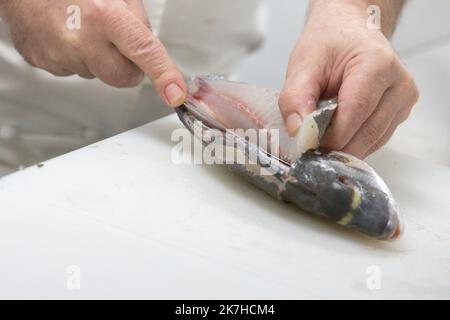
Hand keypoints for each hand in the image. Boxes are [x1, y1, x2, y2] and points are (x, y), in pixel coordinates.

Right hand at [0, 0, 185, 106]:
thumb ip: (137, 23)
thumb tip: (148, 51)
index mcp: (105, 16)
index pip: (144, 52)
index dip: (164, 75)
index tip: (175, 94)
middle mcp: (81, 38)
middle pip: (122, 78)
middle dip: (128, 67)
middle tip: (118, 43)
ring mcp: (59, 54)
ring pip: (96, 74)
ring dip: (98, 58)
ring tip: (84, 28)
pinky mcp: (43, 62)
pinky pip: (73, 71)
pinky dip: (76, 58)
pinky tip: (67, 34)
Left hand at [279, 0, 418, 157]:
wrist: (349, 32)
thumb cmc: (329, 44)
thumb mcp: (303, 64)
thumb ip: (295, 98)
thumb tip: (298, 131)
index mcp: (378, 64)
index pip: (356, 111)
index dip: (331, 135)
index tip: (308, 145)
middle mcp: (399, 84)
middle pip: (368, 131)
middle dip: (336, 147)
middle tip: (310, 150)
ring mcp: (403, 100)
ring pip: (373, 140)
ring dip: (345, 148)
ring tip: (321, 141)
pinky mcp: (399, 113)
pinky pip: (376, 139)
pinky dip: (354, 143)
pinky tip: (337, 136)